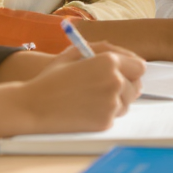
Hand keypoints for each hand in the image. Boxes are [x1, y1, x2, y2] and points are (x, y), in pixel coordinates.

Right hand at [17, 43, 144, 133]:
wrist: (32, 106)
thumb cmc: (51, 78)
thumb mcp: (72, 53)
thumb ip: (100, 49)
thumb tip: (122, 55)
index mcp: (108, 61)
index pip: (139, 67)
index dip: (131, 69)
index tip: (124, 73)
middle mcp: (115, 81)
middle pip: (137, 86)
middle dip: (127, 86)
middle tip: (108, 87)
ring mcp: (111, 104)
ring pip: (128, 102)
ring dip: (117, 100)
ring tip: (93, 98)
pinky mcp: (105, 122)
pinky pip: (115, 116)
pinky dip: (105, 113)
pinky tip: (86, 109)